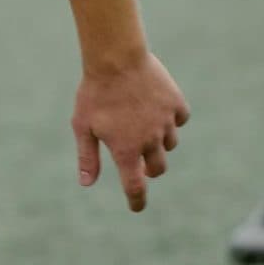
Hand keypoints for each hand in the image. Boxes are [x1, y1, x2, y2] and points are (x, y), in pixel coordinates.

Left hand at [72, 51, 189, 213]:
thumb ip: (87, 157)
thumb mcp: (83, 126)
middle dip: (149, 169)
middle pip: (158, 169)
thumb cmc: (94, 93)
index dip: (136, 200)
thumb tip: (86, 183)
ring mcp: (166, 122)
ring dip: (159, 143)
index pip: (135, 187)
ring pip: (170, 144)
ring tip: (142, 124)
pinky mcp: (176, 104)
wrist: (116, 58)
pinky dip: (172, 119)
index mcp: (126, 150)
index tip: (136, 206)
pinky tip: (158, 109)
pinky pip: (180, 120)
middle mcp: (149, 141)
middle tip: (138, 159)